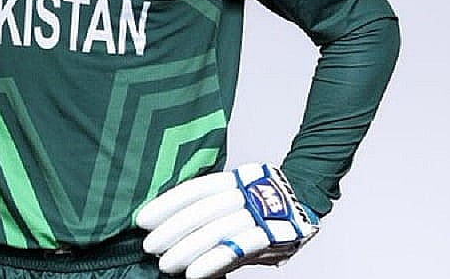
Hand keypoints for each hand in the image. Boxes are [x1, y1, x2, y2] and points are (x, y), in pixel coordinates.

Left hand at [136, 163, 319, 278]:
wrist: (306, 201)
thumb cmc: (260, 202)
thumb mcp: (234, 197)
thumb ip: (208, 210)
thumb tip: (169, 228)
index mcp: (232, 179)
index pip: (194, 190)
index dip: (167, 204)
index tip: (143, 220)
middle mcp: (245, 193)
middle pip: (203, 211)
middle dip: (173, 229)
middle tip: (149, 246)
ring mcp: (260, 213)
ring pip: (219, 230)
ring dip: (188, 249)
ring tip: (166, 264)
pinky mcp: (272, 236)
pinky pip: (239, 249)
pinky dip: (213, 262)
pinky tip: (194, 273)